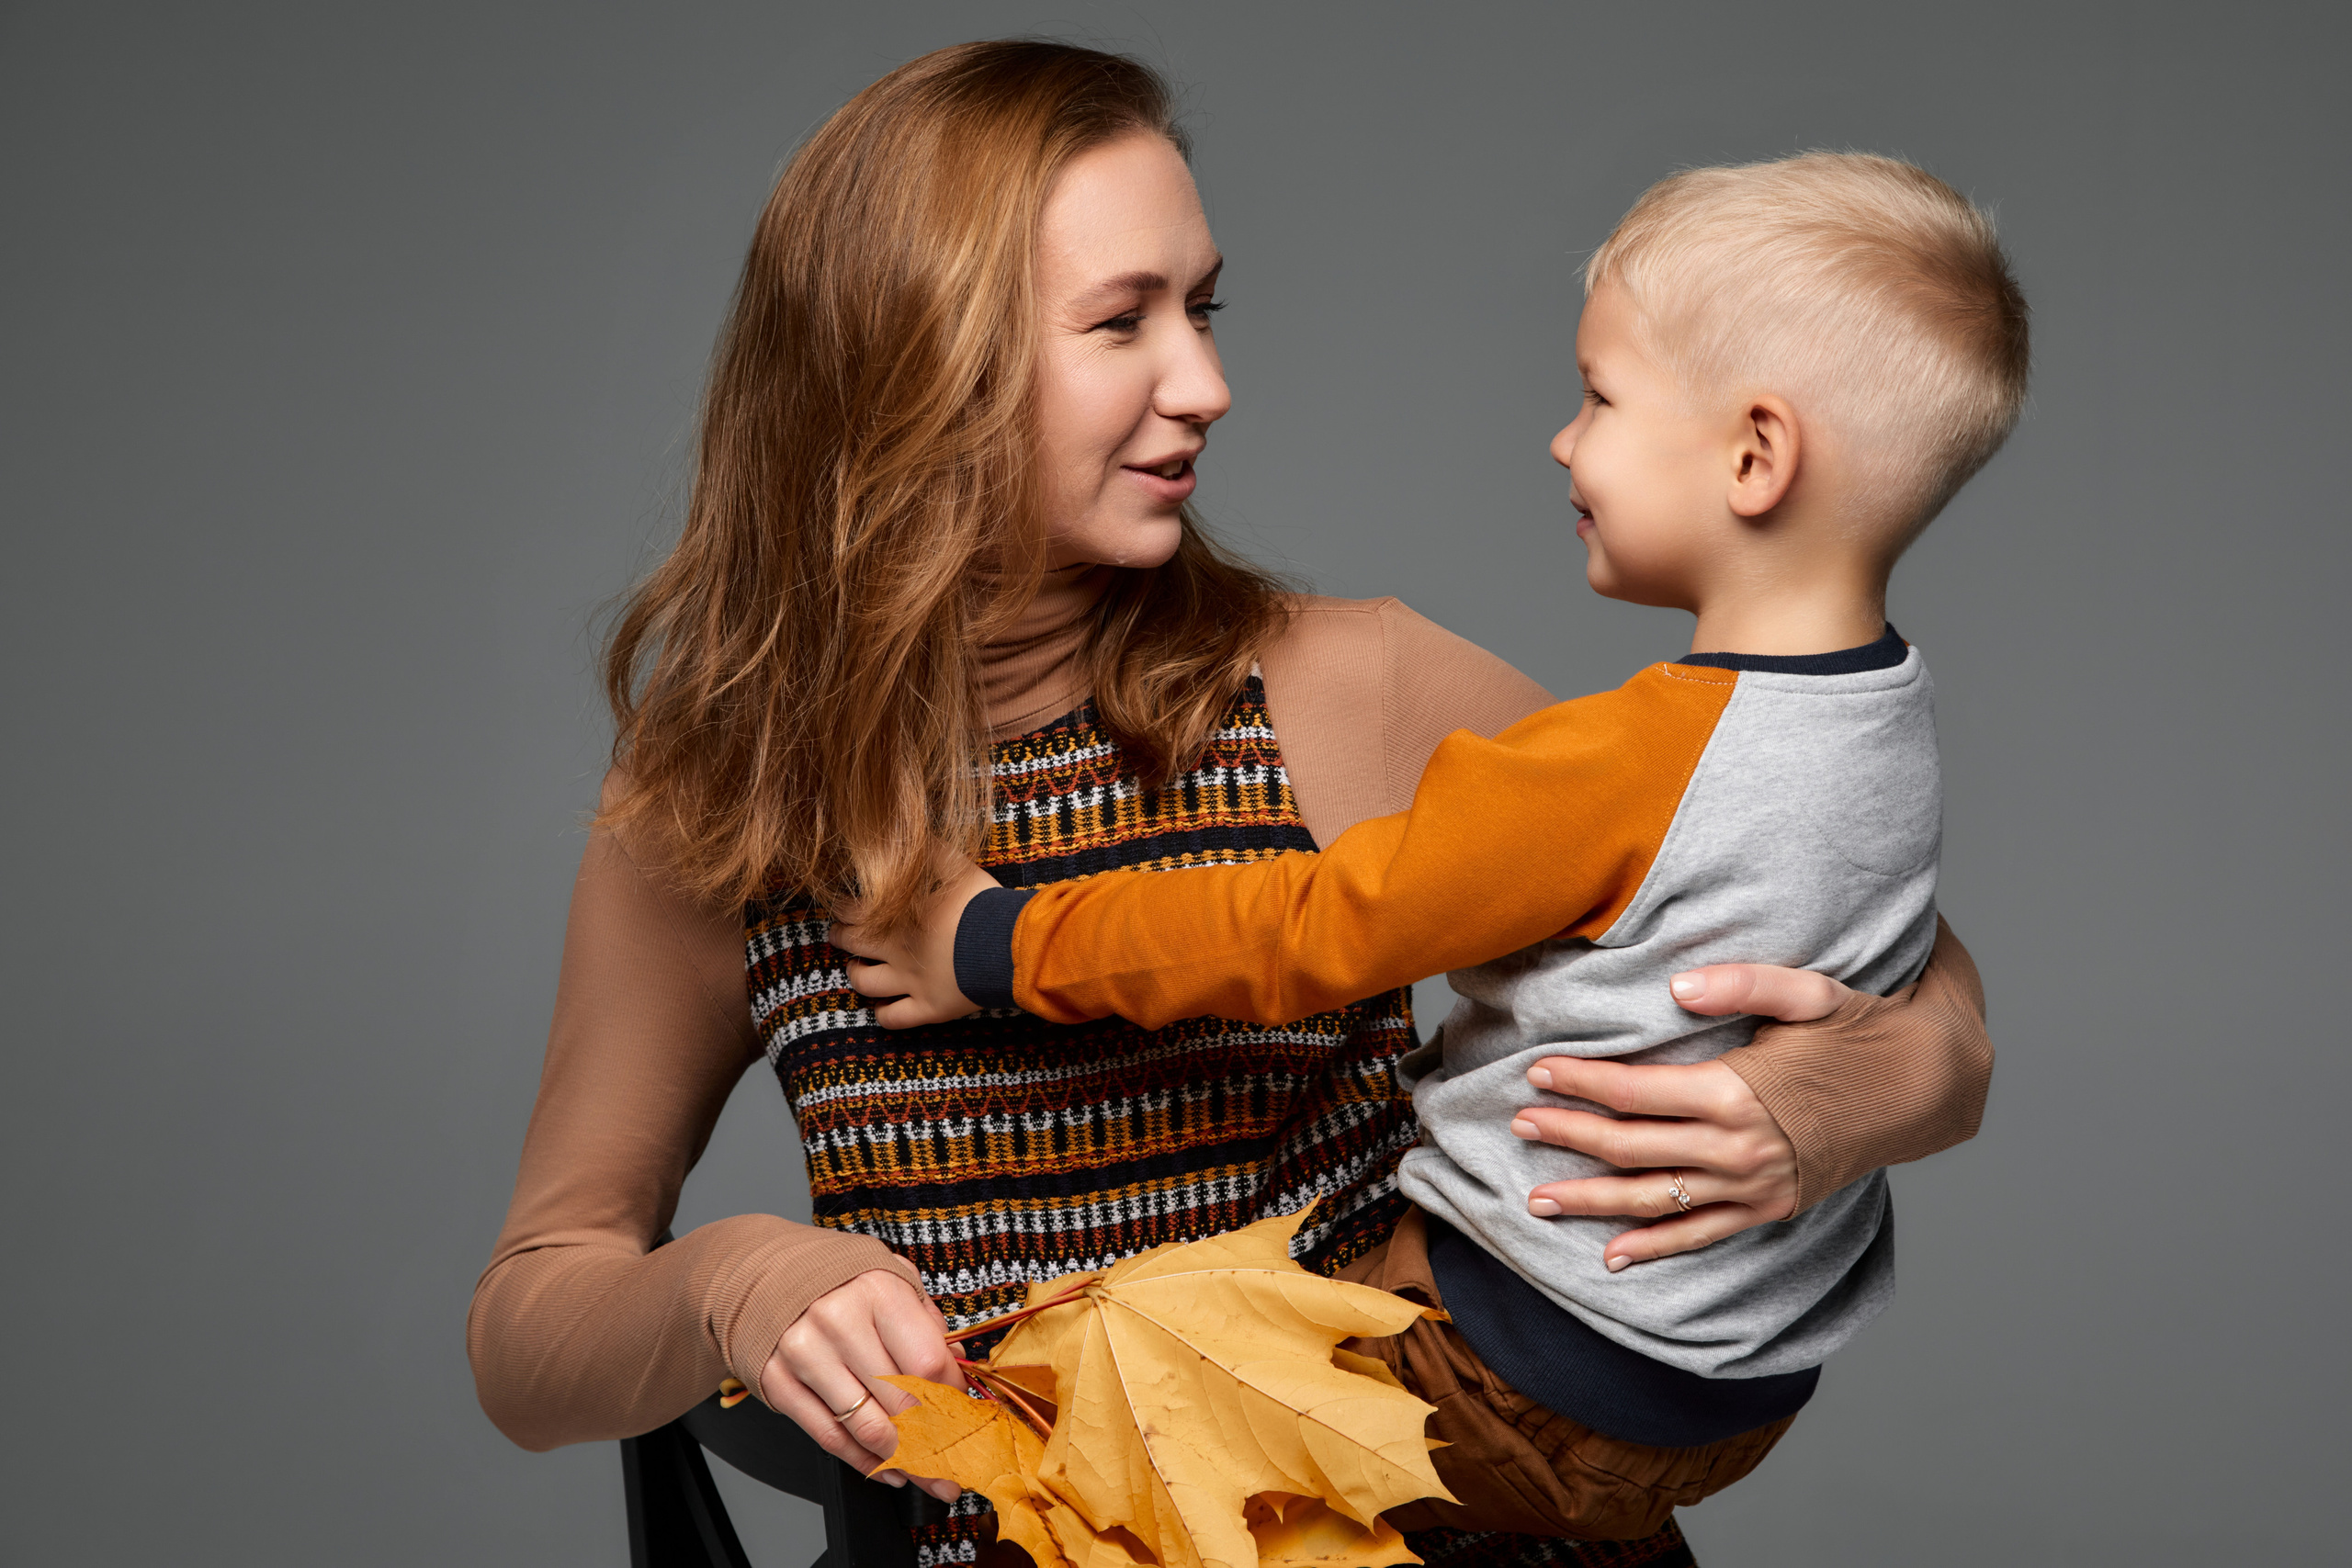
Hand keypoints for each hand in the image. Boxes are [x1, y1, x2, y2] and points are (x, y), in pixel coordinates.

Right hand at [758, 1268, 967, 1500]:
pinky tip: (888, 1468)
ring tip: (927, 1475)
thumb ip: (927, 1323)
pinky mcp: (779, 1383)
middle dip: (937, 1444)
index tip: (967, 1418)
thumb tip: (959, 1369)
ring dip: (903, 1461)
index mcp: (877, 1292)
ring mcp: (805, 1355)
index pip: (927, 1363)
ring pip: (866, 1427)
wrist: (766, 1279)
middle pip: (901, 1402)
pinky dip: (863, 1461)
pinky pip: (829, 1437)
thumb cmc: (841, 1283)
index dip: (953, 1399)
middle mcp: (839, 1323)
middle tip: (955, 1467)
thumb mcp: (893, 1280)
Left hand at [831, 858, 1001, 1028]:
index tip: (842, 904)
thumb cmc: (982, 904)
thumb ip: (930, 851)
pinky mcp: (928, 1007)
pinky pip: (894, 1019)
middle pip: (852, 945)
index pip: (852, 910)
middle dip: (840, 937)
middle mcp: (895, 950)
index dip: (842, 906)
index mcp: (897, 915)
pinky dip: (883, 1014)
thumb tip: (914, 834)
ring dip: (855, 975)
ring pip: (865, 984)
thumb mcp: (957, 866)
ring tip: (856, 969)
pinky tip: (883, 1007)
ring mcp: (910, 982)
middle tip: (839, 934)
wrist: (1007, 945)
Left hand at [1512, 962, 1848, 1270]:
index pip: (1637, 1090)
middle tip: (1517, 1127)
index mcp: (1739, 1092)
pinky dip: (1654, 1249)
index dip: (1582, 1082)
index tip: (1537, 1074)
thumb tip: (1676, 989)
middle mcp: (1740, 1148)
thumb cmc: (1862, 1030)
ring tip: (1537, 1201)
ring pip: (1655, 1201)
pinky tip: (1612, 1257)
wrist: (1927, 1087)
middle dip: (1569, 1137)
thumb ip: (1742, 984)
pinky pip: (1701, 1236)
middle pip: (1632, 1148)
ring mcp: (1755, 1186)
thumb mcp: (1811, 992)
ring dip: (1592, 1202)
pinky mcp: (1770, 1209)